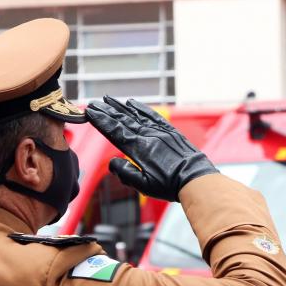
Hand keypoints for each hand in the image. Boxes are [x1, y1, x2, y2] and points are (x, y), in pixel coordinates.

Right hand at [86, 97, 218, 201]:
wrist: (196, 179)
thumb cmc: (170, 186)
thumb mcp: (144, 186)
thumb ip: (126, 174)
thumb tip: (113, 163)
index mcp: (139, 149)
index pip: (115, 131)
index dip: (101, 121)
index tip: (90, 112)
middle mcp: (148, 136)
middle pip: (123, 120)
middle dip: (107, 111)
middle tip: (93, 103)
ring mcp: (160, 132)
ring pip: (136, 115)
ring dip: (121, 107)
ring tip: (109, 99)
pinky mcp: (170, 131)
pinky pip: (153, 116)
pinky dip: (141, 109)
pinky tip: (133, 103)